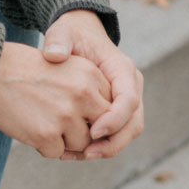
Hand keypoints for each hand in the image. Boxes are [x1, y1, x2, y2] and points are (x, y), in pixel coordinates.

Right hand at [0, 43, 111, 159]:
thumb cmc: (28, 71)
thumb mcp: (66, 66)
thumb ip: (91, 90)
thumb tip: (107, 126)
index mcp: (91, 74)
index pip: (110, 109)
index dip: (96, 117)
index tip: (81, 115)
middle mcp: (83, 94)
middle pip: (101, 129)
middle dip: (86, 132)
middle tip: (65, 126)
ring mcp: (65, 115)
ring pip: (82, 144)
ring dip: (65, 141)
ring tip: (45, 123)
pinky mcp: (47, 134)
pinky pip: (57, 152)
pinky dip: (45, 146)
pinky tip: (32, 128)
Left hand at [42, 9, 143, 158]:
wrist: (80, 37)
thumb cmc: (72, 35)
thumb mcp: (63, 32)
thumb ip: (58, 40)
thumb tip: (54, 55)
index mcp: (123, 69)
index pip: (129, 100)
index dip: (115, 119)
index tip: (93, 132)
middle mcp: (131, 87)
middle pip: (134, 123)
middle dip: (114, 142)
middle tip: (87, 154)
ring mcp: (127, 101)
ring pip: (128, 133)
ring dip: (107, 149)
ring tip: (78, 156)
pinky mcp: (118, 112)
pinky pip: (115, 134)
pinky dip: (99, 146)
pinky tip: (75, 152)